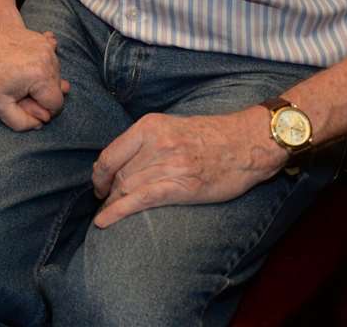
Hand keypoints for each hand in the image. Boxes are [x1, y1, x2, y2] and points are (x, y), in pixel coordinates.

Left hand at [0, 19, 69, 131]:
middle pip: (57, 89)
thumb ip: (21, 122)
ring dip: (41, 80)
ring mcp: (47, 47)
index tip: (24, 105)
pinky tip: (28, 65)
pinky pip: (51, 57)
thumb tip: (39, 123)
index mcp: (41, 77)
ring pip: (55, 74)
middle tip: (18, 92)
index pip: (57, 104)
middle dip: (41, 95)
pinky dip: (43, 64)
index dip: (42, 110)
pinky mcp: (42, 39)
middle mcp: (49, 60)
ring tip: (18, 78)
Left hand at [89, 108, 286, 227]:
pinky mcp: (180, 186)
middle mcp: (156, 143)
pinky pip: (140, 201)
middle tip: (103, 201)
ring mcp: (168, 165)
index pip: (111, 153)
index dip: (100, 173)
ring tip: (105, 214)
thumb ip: (149, 140)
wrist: (247, 143)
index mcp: (151, 126)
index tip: (100, 183)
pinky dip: (117, 212)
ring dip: (112, 204)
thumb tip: (125, 160)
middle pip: (118, 173)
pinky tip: (103, 222)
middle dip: (106, 191)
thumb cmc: (213, 136)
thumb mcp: (174, 126)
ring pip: (126, 188)